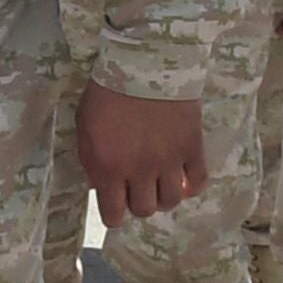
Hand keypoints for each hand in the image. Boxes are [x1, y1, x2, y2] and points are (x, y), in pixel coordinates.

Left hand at [75, 82, 207, 227]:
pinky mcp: (192, 149)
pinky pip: (197, 182)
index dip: (114, 216)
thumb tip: (101, 185)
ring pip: (171, 201)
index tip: (115, 212)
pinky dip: (190, 186)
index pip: (114, 213)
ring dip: (163, 197)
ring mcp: (169, 162)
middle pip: (145, 209)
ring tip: (158, 184)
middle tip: (135, 191)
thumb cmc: (105, 94)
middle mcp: (139, 171)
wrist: (144, 67)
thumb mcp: (85, 128)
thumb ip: (93, 160)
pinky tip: (183, 180)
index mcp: (108, 167)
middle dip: (138, 204)